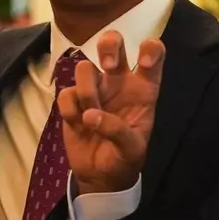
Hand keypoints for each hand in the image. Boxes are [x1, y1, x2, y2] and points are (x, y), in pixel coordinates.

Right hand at [57, 32, 164, 194]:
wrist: (100, 175)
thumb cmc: (124, 158)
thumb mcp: (132, 150)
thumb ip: (118, 132)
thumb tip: (91, 115)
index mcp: (143, 89)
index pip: (153, 56)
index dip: (150, 50)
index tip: (144, 63)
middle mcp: (118, 83)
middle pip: (113, 44)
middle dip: (109, 46)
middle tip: (107, 66)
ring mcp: (94, 90)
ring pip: (84, 68)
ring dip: (86, 91)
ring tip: (89, 115)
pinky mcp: (72, 101)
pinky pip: (66, 93)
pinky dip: (69, 110)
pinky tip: (77, 124)